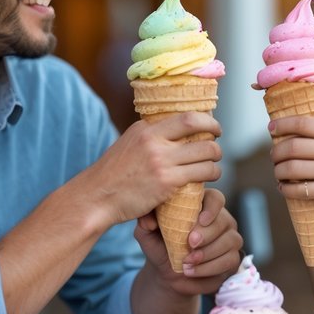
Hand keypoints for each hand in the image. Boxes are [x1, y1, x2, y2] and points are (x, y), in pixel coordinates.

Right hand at [76, 112, 222, 229]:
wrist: (96, 197)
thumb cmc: (112, 176)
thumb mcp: (127, 146)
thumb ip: (148, 139)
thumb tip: (170, 134)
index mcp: (144, 129)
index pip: (184, 116)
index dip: (204, 120)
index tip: (211, 126)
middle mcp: (153, 139)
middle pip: (198, 127)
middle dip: (214, 134)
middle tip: (216, 143)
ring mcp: (161, 160)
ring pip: (205, 152)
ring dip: (215, 158)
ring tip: (214, 164)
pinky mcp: (167, 181)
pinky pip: (202, 173)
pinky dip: (211, 174)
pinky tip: (209, 178)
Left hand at [135, 188, 241, 288]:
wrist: (168, 273)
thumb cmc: (161, 246)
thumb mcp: (148, 234)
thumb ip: (145, 222)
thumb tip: (147, 220)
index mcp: (203, 206)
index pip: (216, 198)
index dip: (211, 208)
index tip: (199, 220)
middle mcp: (222, 219)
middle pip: (224, 220)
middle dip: (207, 234)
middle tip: (190, 244)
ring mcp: (230, 239)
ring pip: (230, 241)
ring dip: (207, 254)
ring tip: (186, 262)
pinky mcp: (233, 258)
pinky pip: (229, 261)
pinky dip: (209, 268)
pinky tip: (192, 271)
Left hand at [269, 116, 313, 218]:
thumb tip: (303, 126)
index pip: (303, 123)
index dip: (282, 125)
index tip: (271, 129)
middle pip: (292, 146)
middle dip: (276, 151)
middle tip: (273, 155)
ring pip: (292, 168)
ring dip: (278, 171)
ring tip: (277, 172)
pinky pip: (300, 190)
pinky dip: (286, 189)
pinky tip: (284, 188)